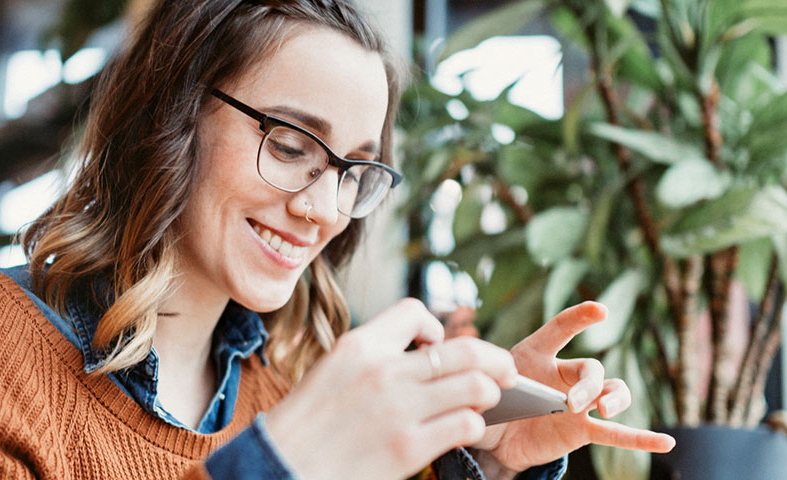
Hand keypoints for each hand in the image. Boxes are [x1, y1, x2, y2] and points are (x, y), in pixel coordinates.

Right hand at [265, 298, 518, 479]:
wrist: (280, 468)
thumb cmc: (306, 425)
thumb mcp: (332, 370)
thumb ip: (376, 357)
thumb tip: (429, 354)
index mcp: (359, 345)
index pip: (415, 312)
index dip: (435, 328)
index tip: (436, 348)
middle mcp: (383, 371)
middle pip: (465, 350)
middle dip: (495, 358)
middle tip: (506, 370)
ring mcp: (398, 410)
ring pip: (475, 385)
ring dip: (488, 392)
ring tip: (486, 400)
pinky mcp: (408, 447)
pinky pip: (465, 424)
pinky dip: (474, 424)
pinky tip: (465, 428)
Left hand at [471, 301, 675, 472]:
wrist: (493, 436)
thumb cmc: (488, 400)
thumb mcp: (479, 388)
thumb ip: (482, 383)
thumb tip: (477, 387)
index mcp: (536, 355)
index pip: (560, 329)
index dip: (579, 318)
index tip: (600, 311)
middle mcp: (564, 375)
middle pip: (591, 369)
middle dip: (588, 385)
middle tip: (572, 403)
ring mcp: (578, 403)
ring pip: (611, 392)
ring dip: (614, 399)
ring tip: (604, 410)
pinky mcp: (582, 430)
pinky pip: (617, 434)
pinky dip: (642, 439)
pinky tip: (667, 444)